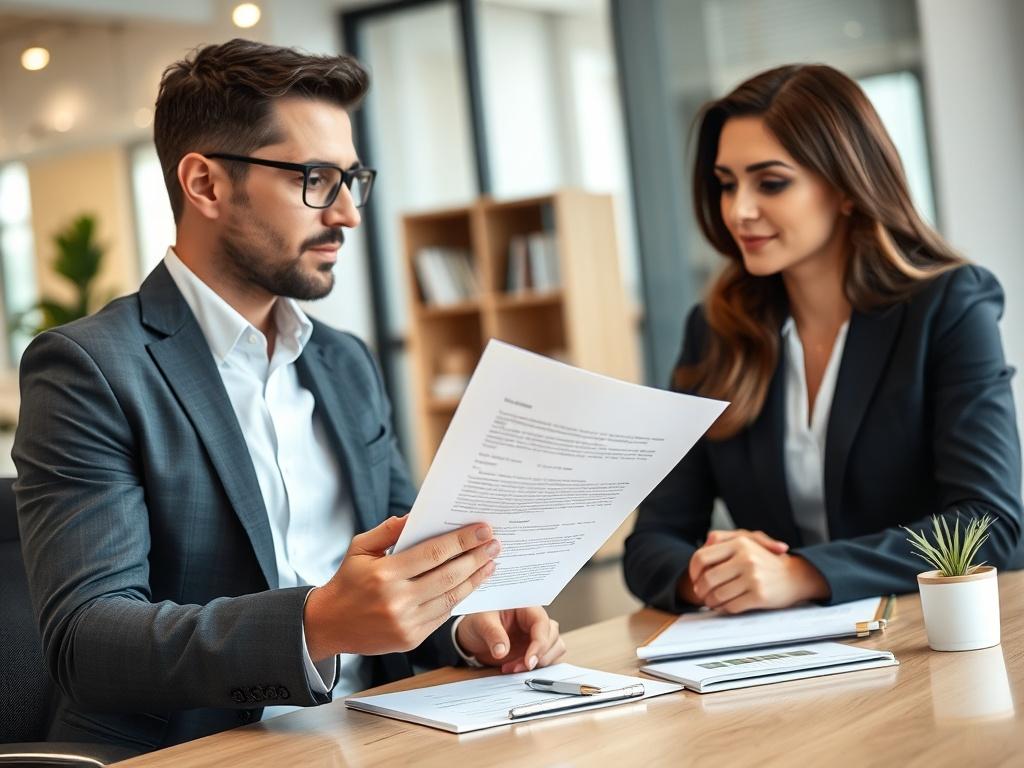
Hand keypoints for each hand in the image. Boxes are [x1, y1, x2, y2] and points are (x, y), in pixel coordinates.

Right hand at [304, 516, 499, 660]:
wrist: (329, 625)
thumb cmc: (347, 581)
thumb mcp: (360, 548)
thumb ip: (388, 531)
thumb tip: (417, 516)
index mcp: (385, 573)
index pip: (434, 553)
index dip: (462, 541)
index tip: (483, 529)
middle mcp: (397, 600)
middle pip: (449, 575)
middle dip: (476, 557)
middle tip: (495, 543)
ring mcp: (406, 623)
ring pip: (451, 597)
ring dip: (475, 579)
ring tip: (491, 563)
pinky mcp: (411, 639)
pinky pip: (443, 615)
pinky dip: (460, 597)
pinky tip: (471, 583)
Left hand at [455, 607, 565, 673]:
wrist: (473, 633)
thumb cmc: (479, 620)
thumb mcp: (481, 622)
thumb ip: (493, 634)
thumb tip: (502, 651)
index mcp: (526, 607)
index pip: (542, 623)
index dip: (540, 644)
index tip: (530, 662)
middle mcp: (536, 620)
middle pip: (552, 637)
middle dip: (537, 656)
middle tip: (515, 668)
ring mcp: (537, 635)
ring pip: (555, 649)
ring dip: (538, 664)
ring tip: (511, 668)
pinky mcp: (536, 649)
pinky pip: (547, 659)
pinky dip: (536, 668)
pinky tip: (515, 669)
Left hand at [683, 531, 828, 613]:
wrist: (795, 576)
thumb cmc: (766, 560)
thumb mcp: (747, 542)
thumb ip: (724, 539)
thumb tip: (705, 543)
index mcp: (739, 543)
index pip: (702, 557)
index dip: (693, 570)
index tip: (695, 578)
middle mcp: (746, 558)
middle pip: (708, 579)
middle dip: (701, 590)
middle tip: (701, 594)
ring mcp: (753, 577)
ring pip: (718, 595)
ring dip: (711, 602)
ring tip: (711, 601)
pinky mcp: (760, 595)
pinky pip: (731, 606)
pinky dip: (724, 609)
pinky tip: (725, 606)